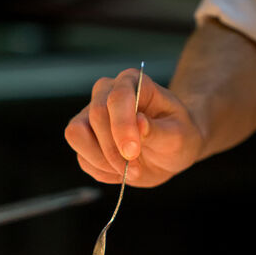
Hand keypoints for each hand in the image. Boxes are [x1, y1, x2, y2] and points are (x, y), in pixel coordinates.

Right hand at [64, 67, 203, 187]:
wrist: (170, 151)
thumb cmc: (177, 137)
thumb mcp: (178, 136)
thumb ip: (158, 130)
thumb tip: (139, 123)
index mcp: (133, 82)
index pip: (117, 97)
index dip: (122, 125)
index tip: (132, 151)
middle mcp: (106, 93)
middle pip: (95, 116)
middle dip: (114, 149)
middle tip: (136, 169)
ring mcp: (91, 115)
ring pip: (77, 135)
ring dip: (103, 161)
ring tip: (130, 170)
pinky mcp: (84, 139)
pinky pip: (82, 158)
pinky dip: (102, 171)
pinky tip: (122, 171)